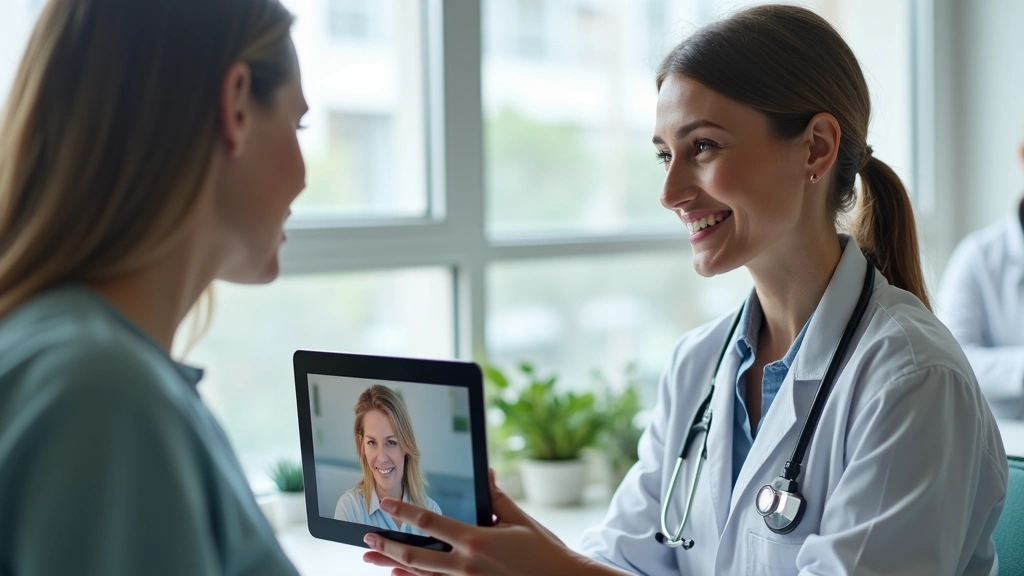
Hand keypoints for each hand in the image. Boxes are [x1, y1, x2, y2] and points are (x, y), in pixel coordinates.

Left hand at [361, 469, 604, 575]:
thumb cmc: (544, 551)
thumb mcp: (519, 520)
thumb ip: (497, 498)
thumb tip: (487, 474)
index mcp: (476, 540)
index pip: (430, 524)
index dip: (404, 512)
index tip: (385, 504)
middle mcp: (466, 565)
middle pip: (416, 557)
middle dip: (388, 546)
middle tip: (367, 539)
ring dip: (395, 567)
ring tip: (373, 559)